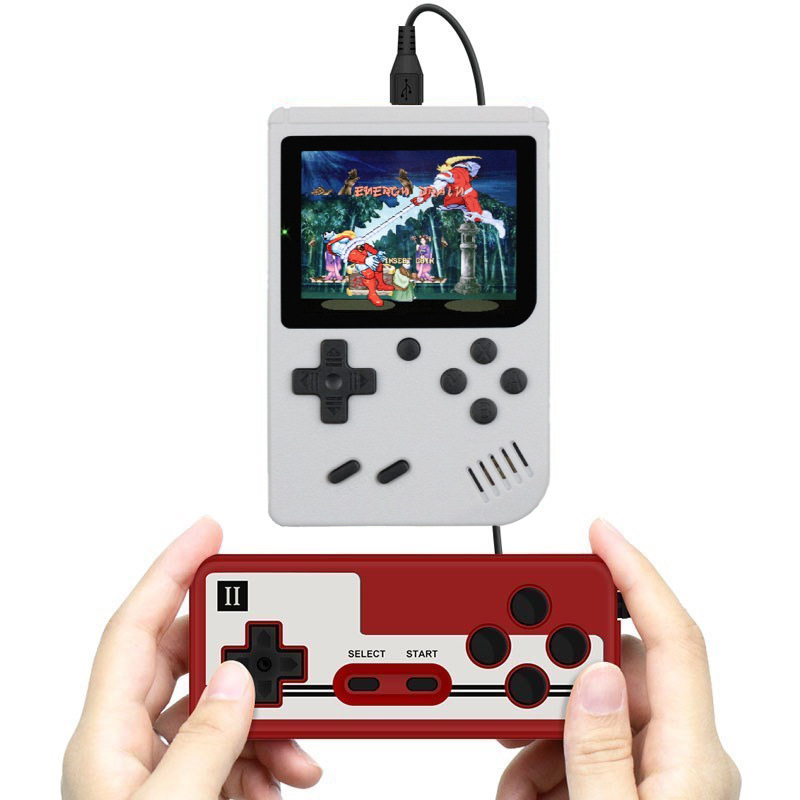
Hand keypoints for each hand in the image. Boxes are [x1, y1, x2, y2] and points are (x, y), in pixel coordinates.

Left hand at [62, 518, 321, 799]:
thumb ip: (205, 741)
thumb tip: (236, 679)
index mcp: (105, 738)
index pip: (135, 627)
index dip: (171, 570)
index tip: (208, 531)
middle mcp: (126, 744)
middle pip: (191, 662)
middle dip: (245, 657)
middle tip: (283, 649)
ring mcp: (154, 768)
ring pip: (218, 711)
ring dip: (266, 724)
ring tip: (293, 751)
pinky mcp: (183, 789)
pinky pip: (228, 751)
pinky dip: (262, 758)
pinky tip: (277, 779)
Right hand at [497, 519, 739, 799]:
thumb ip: (599, 752)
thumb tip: (594, 676)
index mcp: (691, 757)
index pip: (671, 637)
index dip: (634, 572)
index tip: (599, 532)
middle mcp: (678, 753)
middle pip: (609, 668)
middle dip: (548, 676)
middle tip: (507, 684)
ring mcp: (655, 770)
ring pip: (584, 707)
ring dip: (537, 732)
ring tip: (516, 778)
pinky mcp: (630, 784)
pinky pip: (579, 742)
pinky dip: (542, 759)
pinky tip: (528, 791)